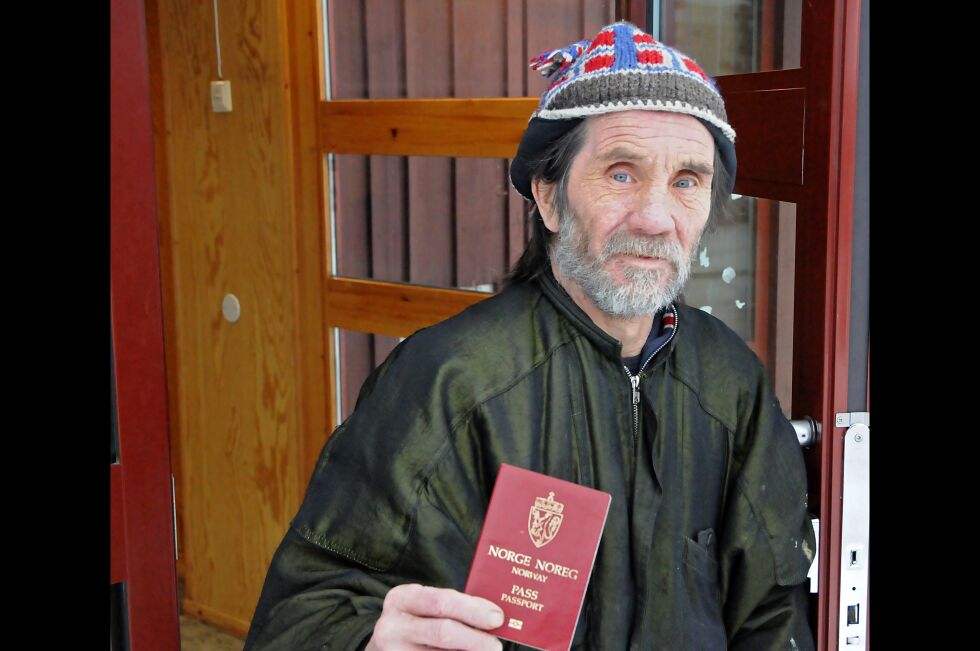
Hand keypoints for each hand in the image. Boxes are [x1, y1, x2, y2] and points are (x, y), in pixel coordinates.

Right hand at [365, 583, 504, 650]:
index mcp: (402, 598)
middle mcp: (391, 625)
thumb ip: (455, 606)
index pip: (442, 602)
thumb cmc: (416, 620)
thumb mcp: (425, 606)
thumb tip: (494, 615)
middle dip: (475, 639)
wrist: (386, 645)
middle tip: (496, 644)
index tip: (497, 618)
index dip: (472, 611)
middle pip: (442, 632)